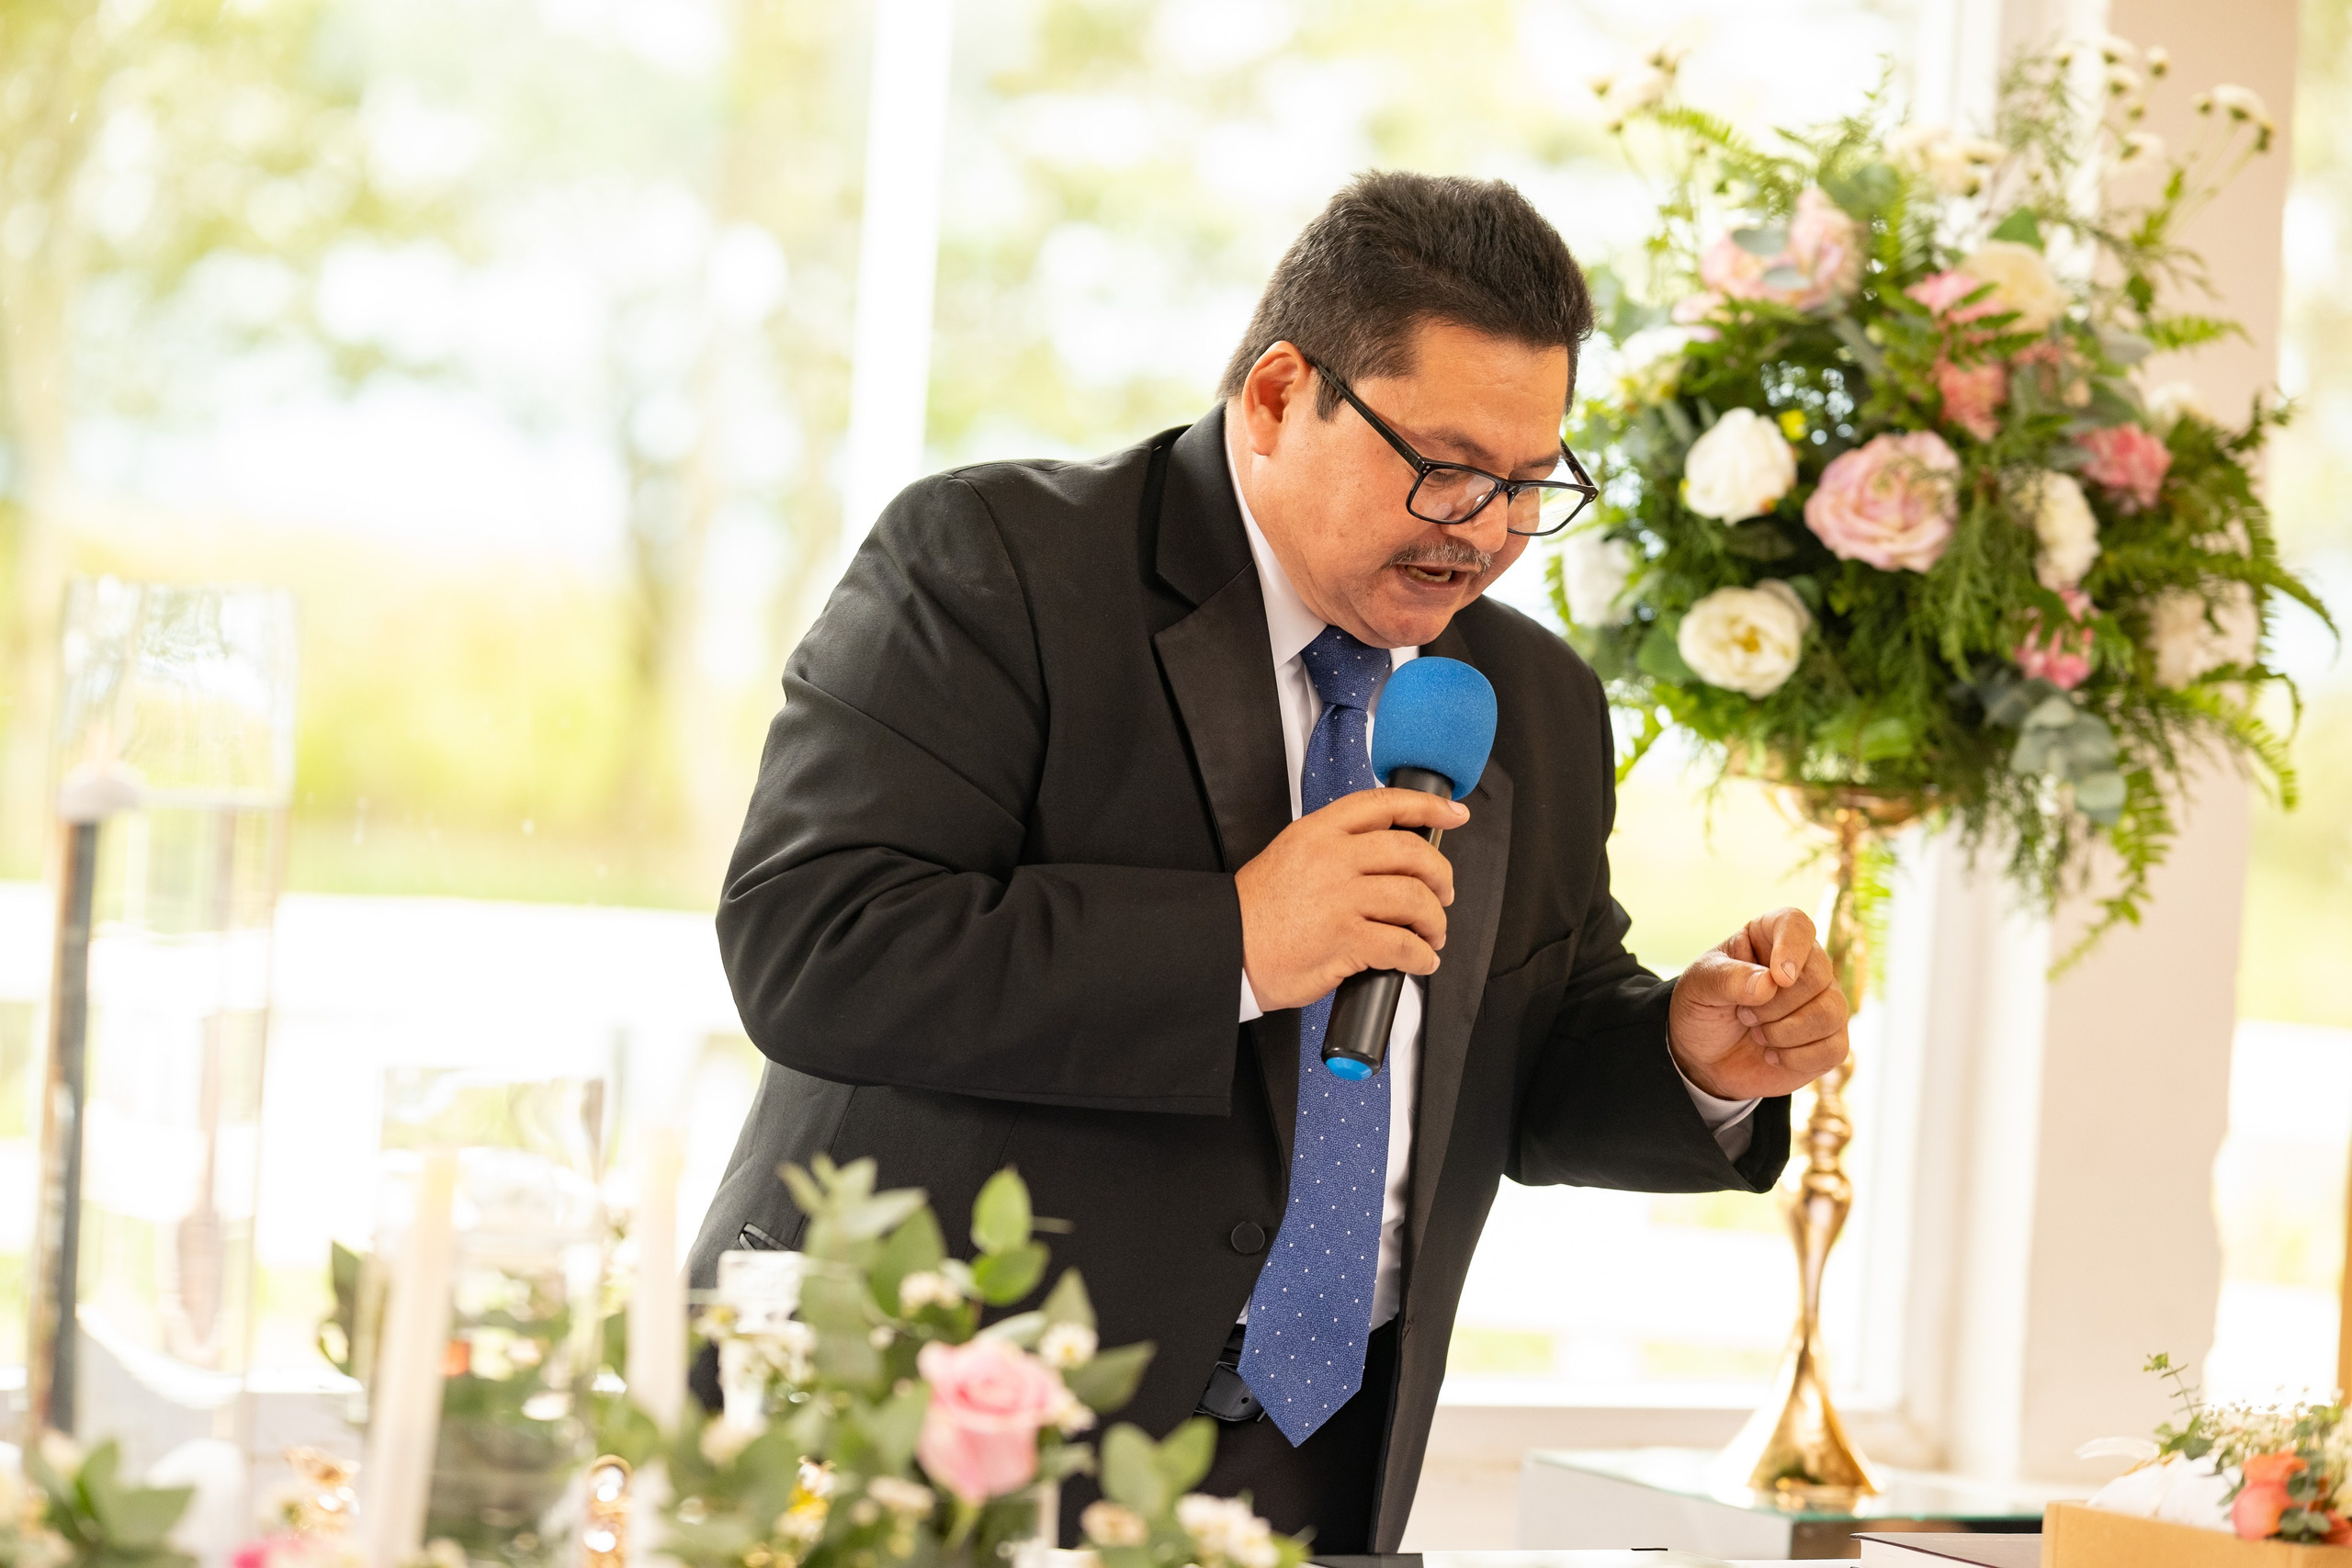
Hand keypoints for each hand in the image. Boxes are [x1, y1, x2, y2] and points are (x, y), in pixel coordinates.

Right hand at [1235, 788, 1468, 1010]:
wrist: (1226, 948)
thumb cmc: (1256, 912)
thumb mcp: (1290, 855)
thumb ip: (1335, 848)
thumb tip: (1387, 859)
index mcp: (1318, 832)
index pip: (1384, 804)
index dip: (1427, 805)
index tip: (1453, 813)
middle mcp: (1331, 858)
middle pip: (1411, 852)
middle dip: (1440, 875)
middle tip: (1443, 892)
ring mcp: (1339, 898)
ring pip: (1414, 898)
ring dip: (1434, 920)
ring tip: (1432, 934)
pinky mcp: (1344, 939)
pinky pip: (1402, 945)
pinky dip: (1421, 956)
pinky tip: (1419, 961)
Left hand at [1667, 907, 1849, 1100]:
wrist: (1703, 1057)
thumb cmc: (1703, 1009)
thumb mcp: (1699, 988)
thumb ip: (1728, 979)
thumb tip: (1769, 984)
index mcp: (1769, 937)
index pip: (1796, 924)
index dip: (1792, 947)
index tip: (1778, 977)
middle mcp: (1805, 964)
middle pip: (1818, 975)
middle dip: (1775, 1004)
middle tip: (1743, 1014)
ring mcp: (1823, 1002)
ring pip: (1831, 1012)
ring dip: (1785, 1032)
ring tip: (1757, 1034)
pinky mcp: (1829, 1040)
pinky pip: (1835, 1048)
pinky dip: (1797, 1057)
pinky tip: (1771, 1055)